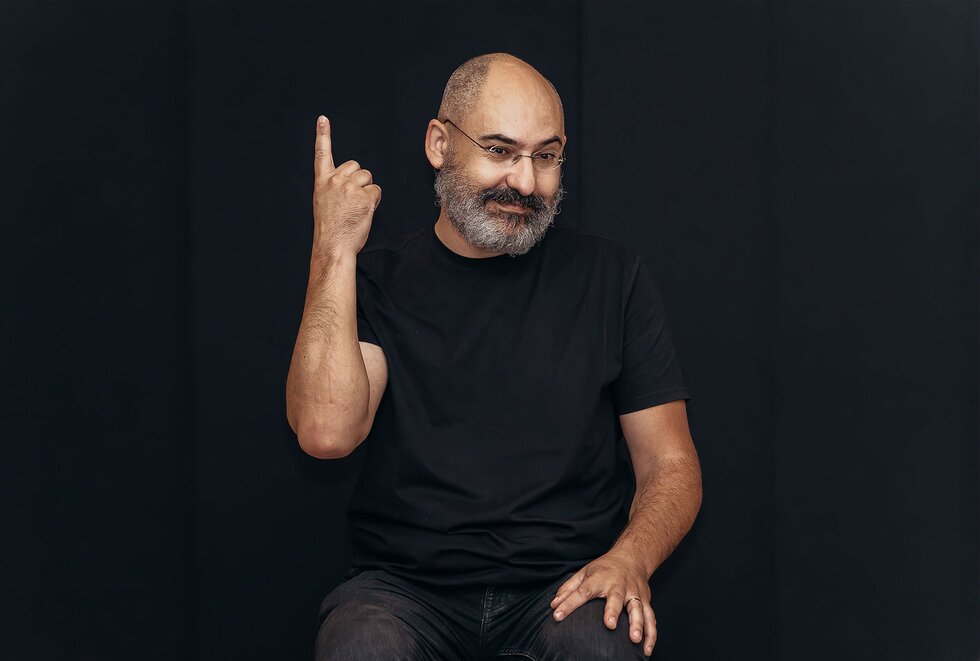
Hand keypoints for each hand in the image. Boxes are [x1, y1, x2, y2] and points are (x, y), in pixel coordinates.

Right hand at [312, 115, 381, 257]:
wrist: (333, 245)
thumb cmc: (331, 228)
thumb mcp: (324, 201)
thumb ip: (334, 186)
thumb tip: (350, 181)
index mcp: (322, 182)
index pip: (322, 153)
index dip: (323, 135)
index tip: (322, 119)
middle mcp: (335, 181)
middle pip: (356, 166)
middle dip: (359, 179)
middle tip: (351, 199)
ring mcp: (350, 188)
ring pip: (367, 177)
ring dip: (366, 190)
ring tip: (356, 207)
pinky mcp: (364, 197)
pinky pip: (376, 191)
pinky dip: (373, 201)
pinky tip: (363, 211)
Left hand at [549, 550, 656, 656]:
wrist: (632, 557)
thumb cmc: (605, 568)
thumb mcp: (584, 572)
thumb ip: (569, 588)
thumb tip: (554, 605)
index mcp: (600, 578)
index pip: (583, 590)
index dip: (570, 603)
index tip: (557, 615)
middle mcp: (618, 585)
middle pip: (615, 597)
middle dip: (613, 611)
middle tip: (610, 624)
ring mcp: (633, 593)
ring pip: (637, 608)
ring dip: (637, 624)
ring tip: (634, 640)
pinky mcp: (645, 601)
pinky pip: (651, 618)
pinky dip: (651, 634)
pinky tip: (646, 649)